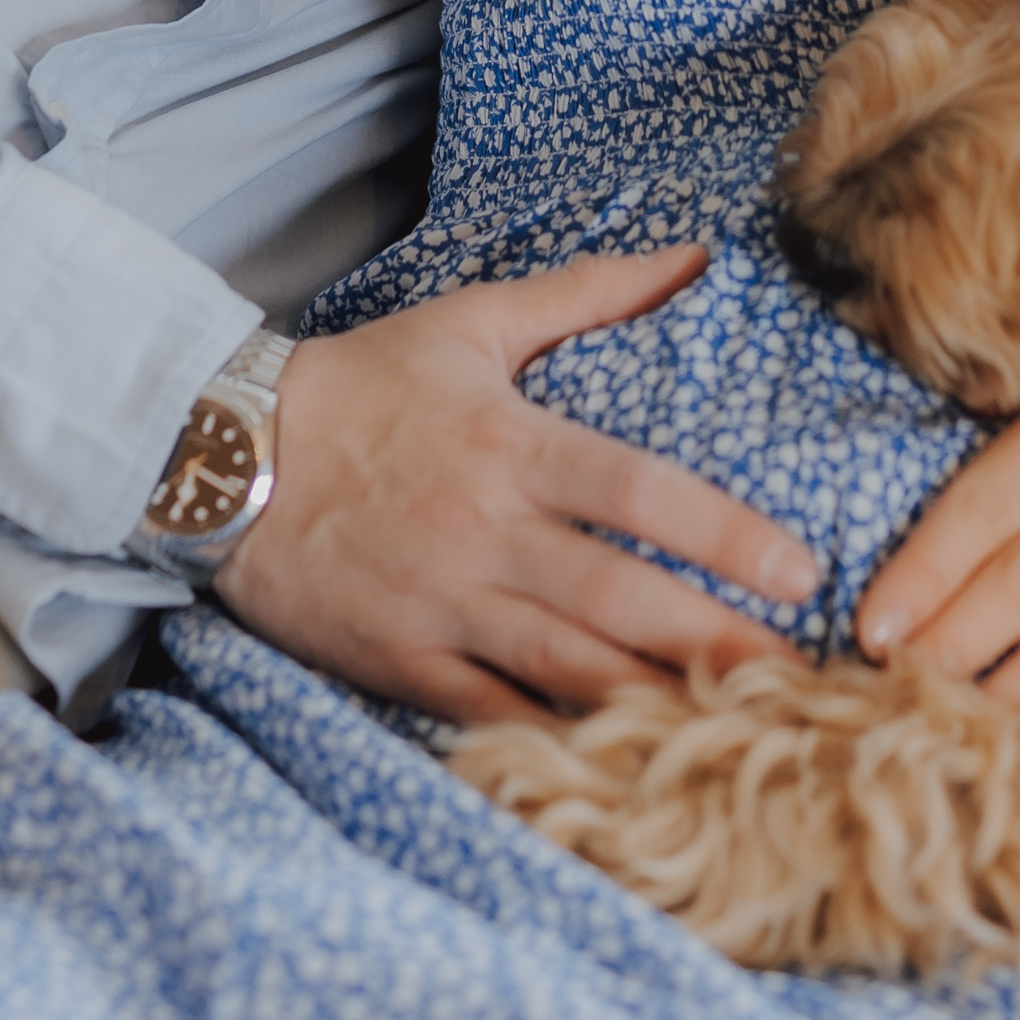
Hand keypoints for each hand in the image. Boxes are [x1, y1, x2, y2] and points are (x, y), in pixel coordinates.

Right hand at [216, 243, 822, 724]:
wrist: (220, 453)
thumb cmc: (362, 383)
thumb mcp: (473, 321)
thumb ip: (589, 292)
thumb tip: (693, 254)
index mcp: (511, 443)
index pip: (638, 492)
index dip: (725, 534)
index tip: (799, 570)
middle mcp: (484, 530)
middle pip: (616, 596)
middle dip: (713, 640)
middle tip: (798, 675)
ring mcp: (440, 604)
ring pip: (563, 665)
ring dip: (653, 700)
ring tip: (737, 729)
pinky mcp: (398, 661)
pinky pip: (487, 714)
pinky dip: (551, 740)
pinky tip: (618, 765)